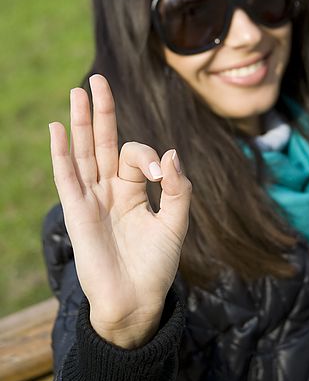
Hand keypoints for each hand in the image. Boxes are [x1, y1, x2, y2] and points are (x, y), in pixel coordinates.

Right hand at [48, 74, 190, 347]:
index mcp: (133, 188)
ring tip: (78, 92)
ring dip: (81, 122)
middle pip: (103, 141)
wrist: (137, 301)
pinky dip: (61, 153)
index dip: (149, 156)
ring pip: (84, 152)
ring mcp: (92, 198)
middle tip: (97, 79)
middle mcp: (110, 188)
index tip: (161, 173)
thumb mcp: (176, 223)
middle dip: (102, 111)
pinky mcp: (77, 213)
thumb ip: (178, 188)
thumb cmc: (157, 265)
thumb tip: (171, 153)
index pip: (136, 154)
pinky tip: (58, 128)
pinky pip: (67, 178)